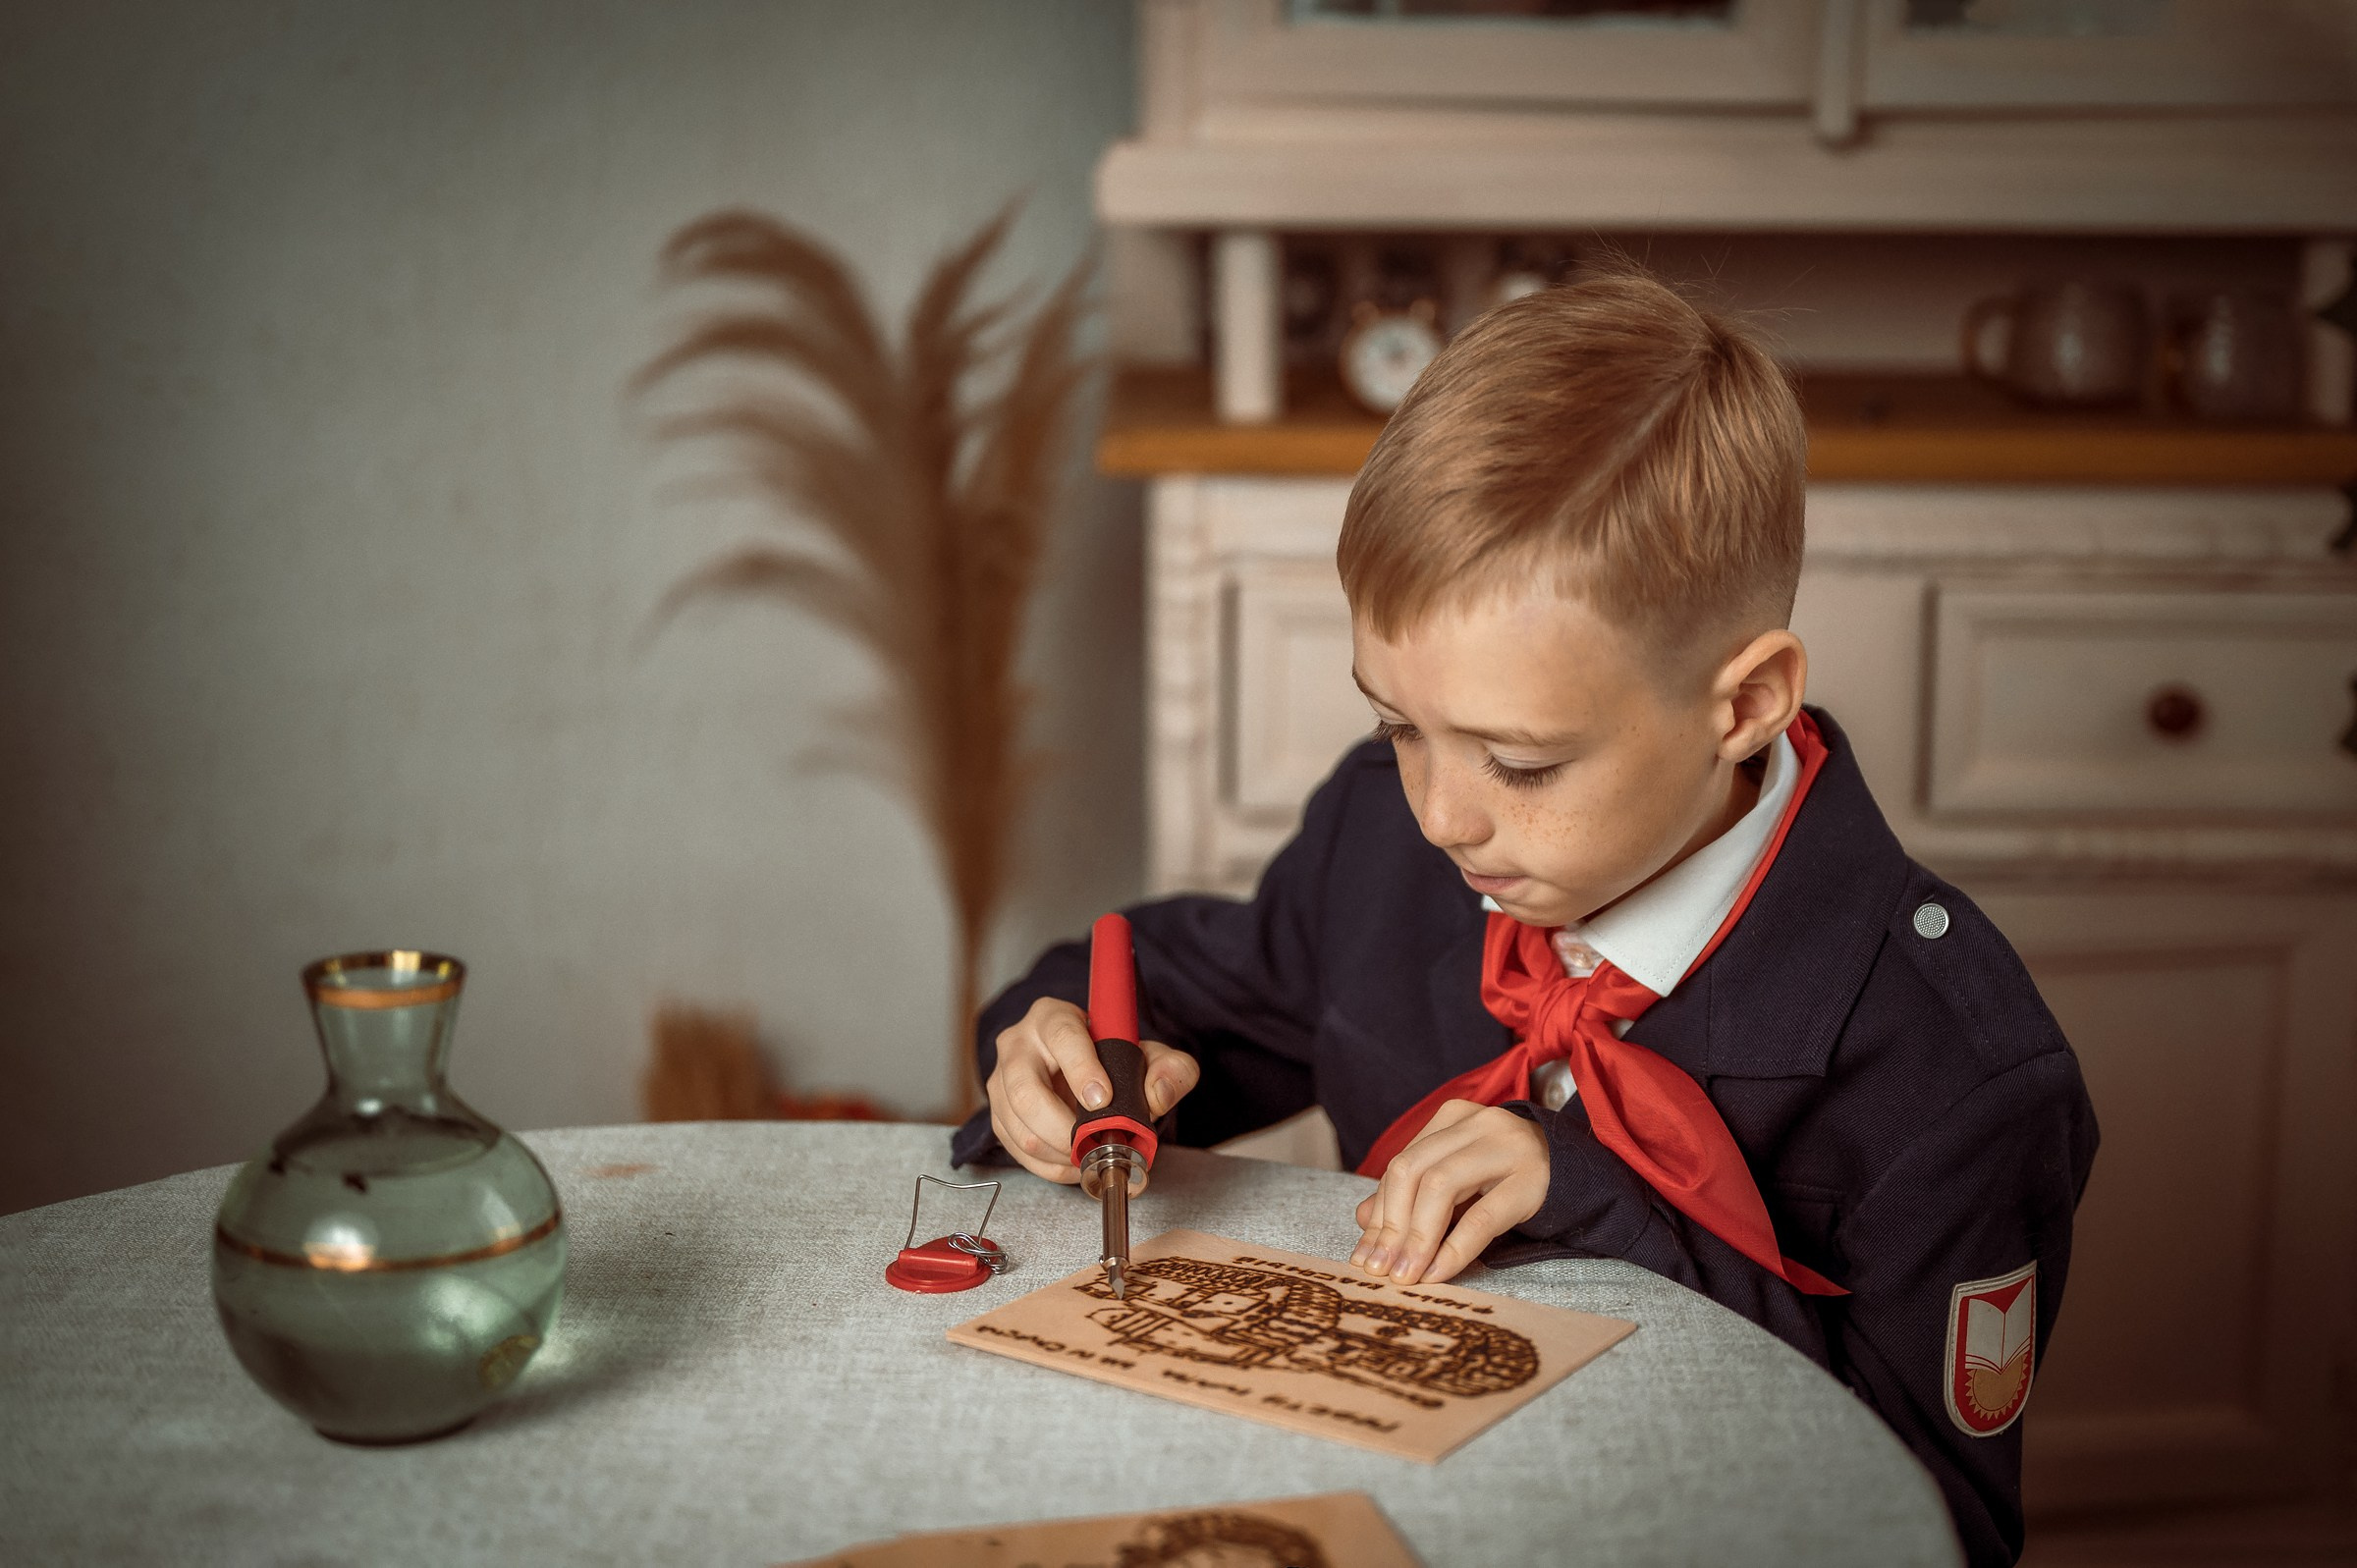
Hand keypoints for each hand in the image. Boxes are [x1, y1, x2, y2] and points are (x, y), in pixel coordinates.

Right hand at [985, 996, 1200, 1183]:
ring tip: (1088, 1155)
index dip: (1082, 1069)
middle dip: (1062, 1127)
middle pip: (1025, 1089)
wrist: (1086, 1072)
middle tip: (1095, 1142)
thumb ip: (1171, 1070)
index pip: (1062, 1037)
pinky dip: (1047, 1165)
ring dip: (1056, 1151)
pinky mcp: (999, 1113)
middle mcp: (1018, 1044)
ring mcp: (1001, 1080)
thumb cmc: (1113, 1058)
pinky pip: (1015, 1146)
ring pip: (1016, 1123)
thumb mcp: (1151, 1056)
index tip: (1103, 1098)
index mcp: (1053, 1018)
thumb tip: (1158, 1094)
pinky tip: (1074, 1164)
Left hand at [1349, 1099, 1548, 1285]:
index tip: (1364, 1257)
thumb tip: (1363, 1219)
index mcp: (1454, 1118)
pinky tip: (1438, 1272)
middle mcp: (1478, 1123)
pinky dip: (1454, 1248)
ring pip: (1440, 1186)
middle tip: (1379, 1269)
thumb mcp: (1458, 1181)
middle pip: (1412, 1170)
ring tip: (1405, 1275)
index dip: (1379, 1213)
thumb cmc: (1509, 1178)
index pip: (1401, 1165)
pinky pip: (1483, 1216)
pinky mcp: (1533, 1179)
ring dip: (1416, 1238)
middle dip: (1390, 1225)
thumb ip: (1413, 1195)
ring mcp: (1507, 1146)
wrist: (1578, 1173)